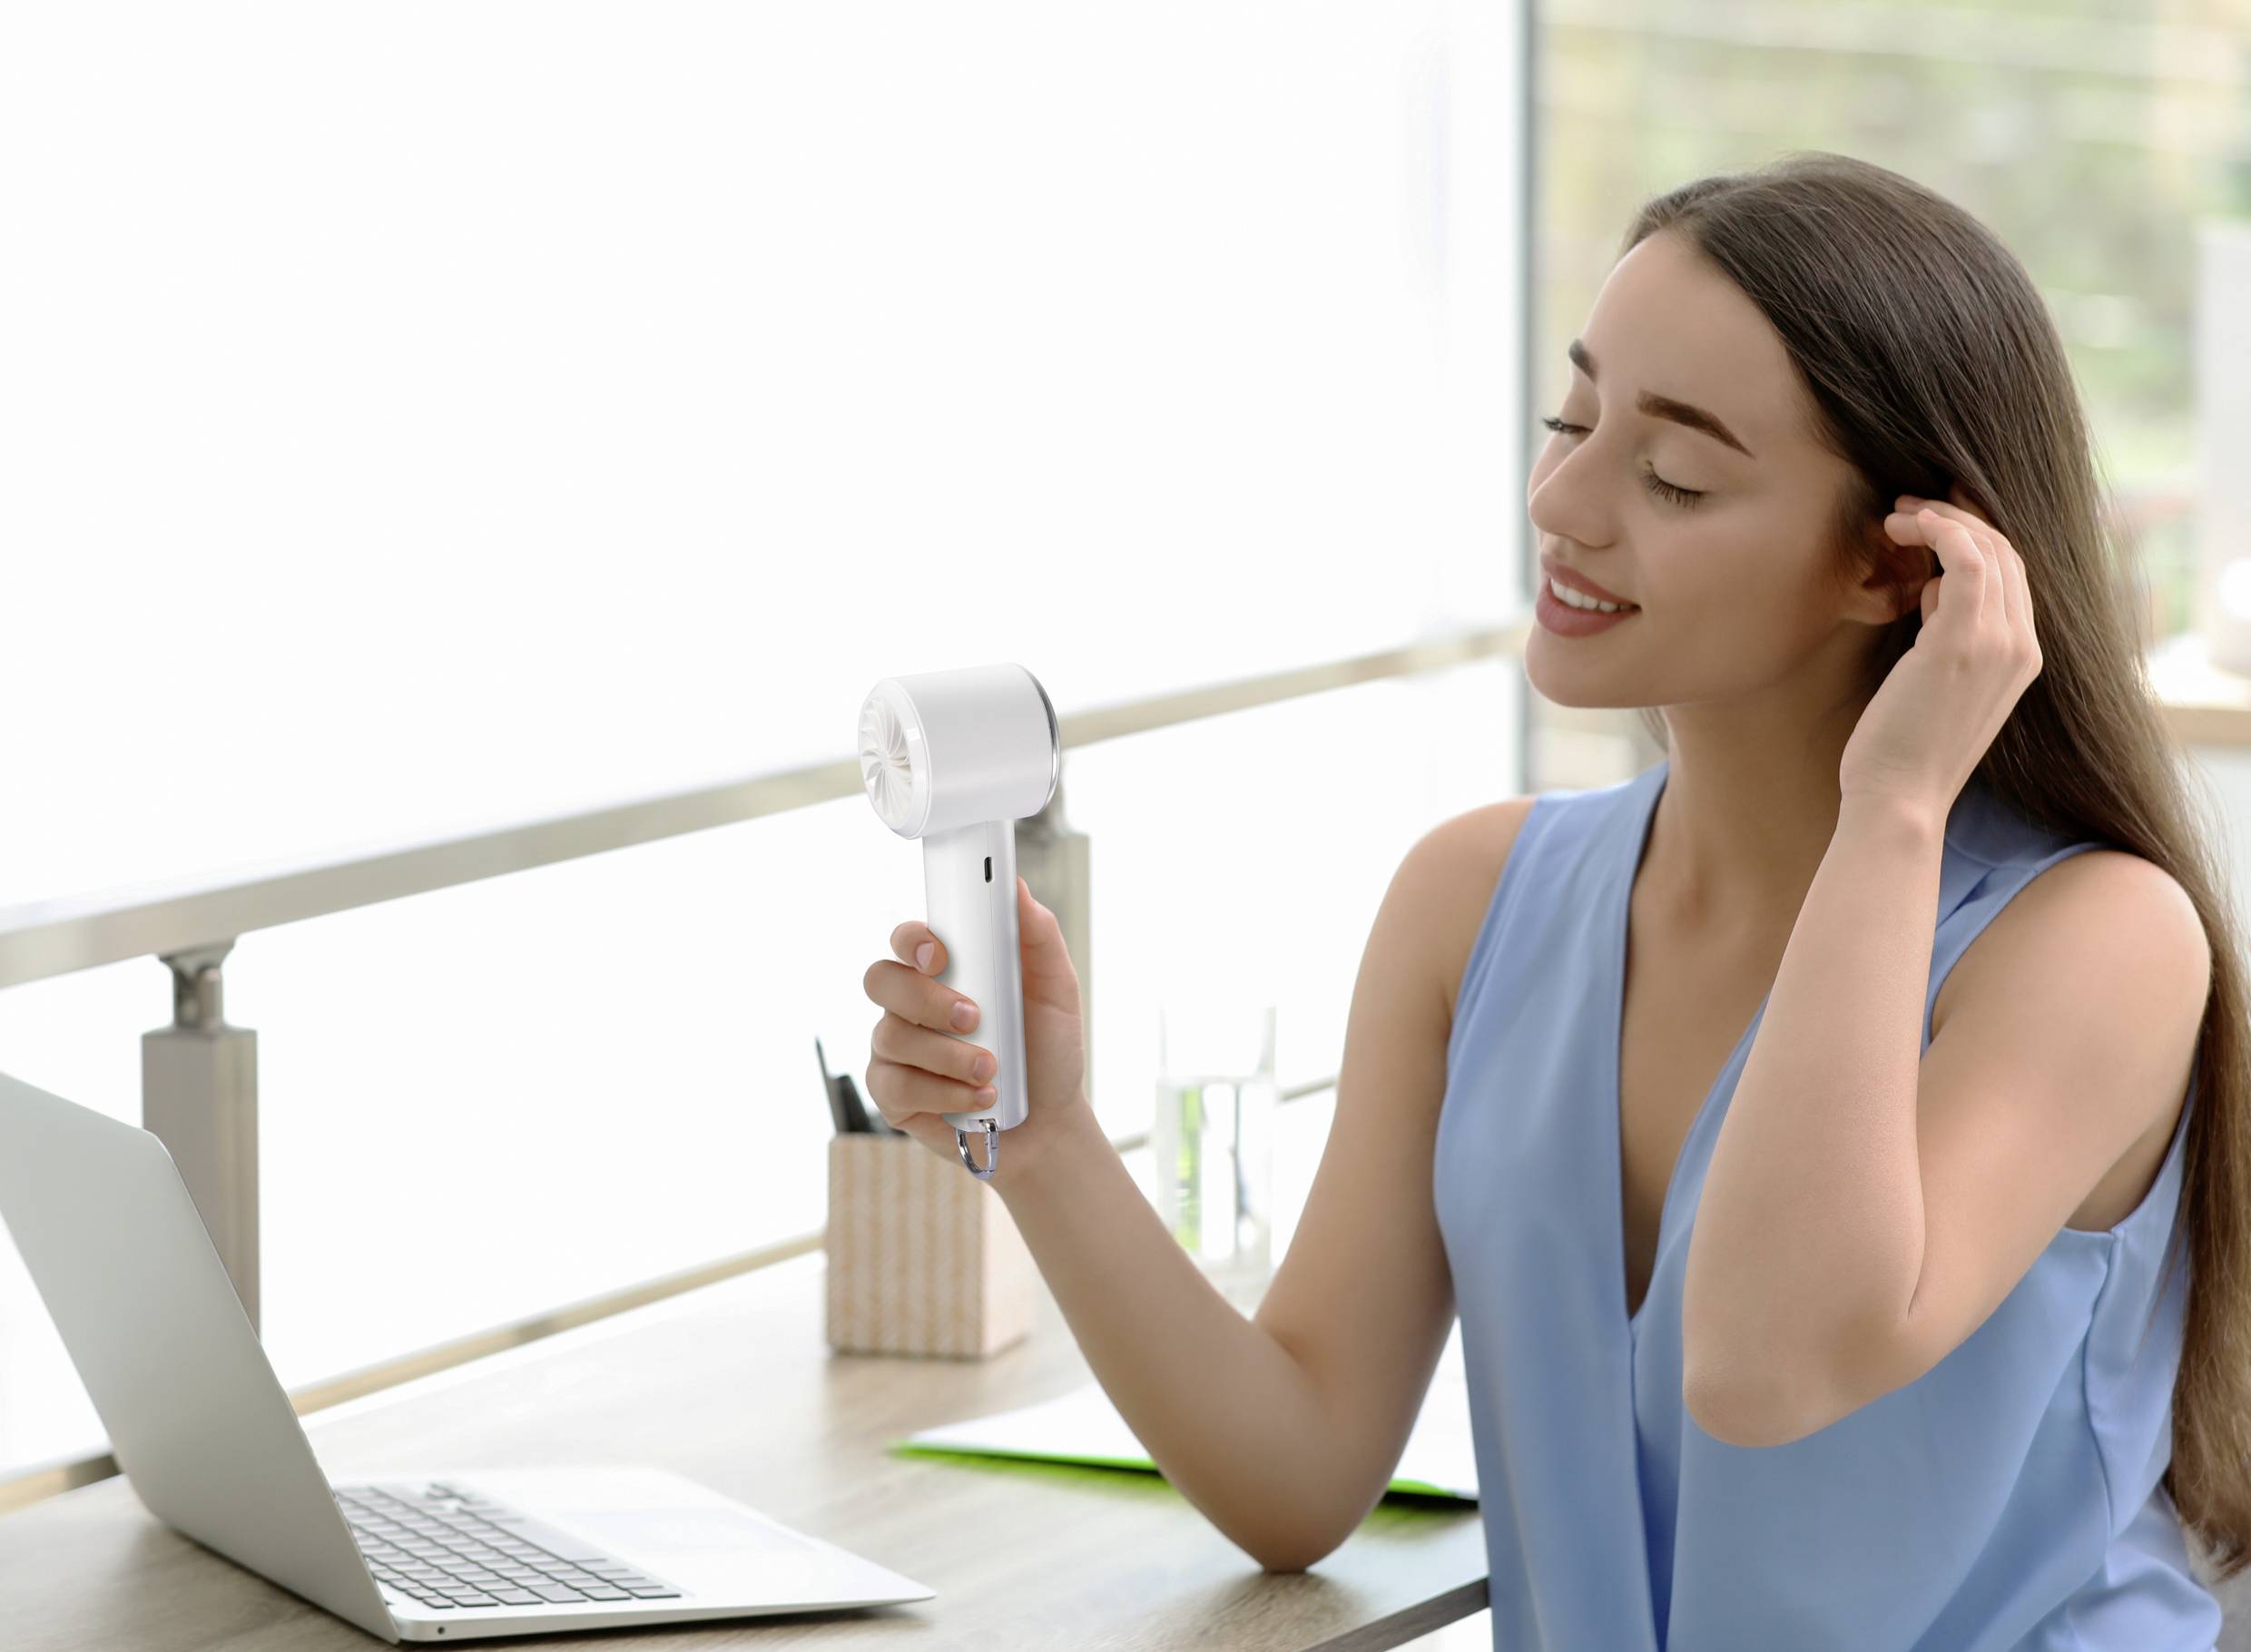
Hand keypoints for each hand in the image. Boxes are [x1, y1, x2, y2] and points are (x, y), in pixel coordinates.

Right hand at [862, 877, 1089, 1168]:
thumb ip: (1039, 938)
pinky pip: (896, 1085)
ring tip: (992, 1069)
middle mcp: (910, 1005)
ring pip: (891, 1035)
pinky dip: (943, 1093)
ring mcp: (896, 1050)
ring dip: (949, 1055)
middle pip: (881, 979)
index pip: (907, 939)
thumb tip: (1017, 888)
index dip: (912, 939)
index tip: (940, 955)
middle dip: (926, 999)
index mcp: (944, 972)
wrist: (1048, 1124)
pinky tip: (978, 1098)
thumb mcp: (1056, 993)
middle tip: (974, 1018)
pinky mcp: (892, 1095)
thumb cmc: (1045, 1053)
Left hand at [1837, 486, 2043, 822]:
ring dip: (1943, 519)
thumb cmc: (1901, 750)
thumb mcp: (1935, 683)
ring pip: (1990, 548)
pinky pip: (1968, 559)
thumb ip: (1948, 635)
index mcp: (2023, 659)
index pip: (2013, 577)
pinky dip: (1941, 530)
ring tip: (1897, 515)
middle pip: (2007, 554)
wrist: (1897, 801)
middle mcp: (2022, 648)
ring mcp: (1999, 644)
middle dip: (1958, 520)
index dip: (1975, 538)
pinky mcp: (1962, 642)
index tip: (1931, 521)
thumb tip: (1935, 589)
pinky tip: (1906, 524)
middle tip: (1908, 508)